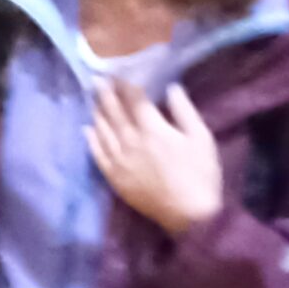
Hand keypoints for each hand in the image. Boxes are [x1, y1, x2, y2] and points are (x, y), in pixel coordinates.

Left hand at [88, 82, 222, 236]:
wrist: (189, 215)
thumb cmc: (200, 173)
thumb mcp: (201, 137)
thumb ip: (184, 110)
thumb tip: (171, 87)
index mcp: (153, 129)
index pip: (133, 99)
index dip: (125, 84)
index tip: (118, 73)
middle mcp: (131, 142)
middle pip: (113, 112)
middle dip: (105, 93)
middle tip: (96, 79)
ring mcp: (120, 161)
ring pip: (103, 131)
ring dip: (97, 113)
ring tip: (93, 99)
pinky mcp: (115, 178)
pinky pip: (98, 155)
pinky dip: (91, 140)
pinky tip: (87, 130)